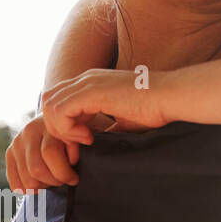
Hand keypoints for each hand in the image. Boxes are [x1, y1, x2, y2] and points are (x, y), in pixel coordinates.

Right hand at [5, 115, 77, 191]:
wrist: (56, 118)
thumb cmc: (72, 131)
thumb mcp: (78, 133)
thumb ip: (74, 144)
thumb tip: (72, 160)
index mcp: (48, 125)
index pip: (50, 153)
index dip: (63, 171)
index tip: (74, 179)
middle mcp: (29, 132)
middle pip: (36, 169)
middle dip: (54, 181)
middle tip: (64, 181)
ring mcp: (17, 142)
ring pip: (26, 178)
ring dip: (42, 186)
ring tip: (53, 181)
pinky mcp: (10, 152)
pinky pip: (14, 180)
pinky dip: (26, 189)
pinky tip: (39, 186)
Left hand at [41, 68, 171, 146]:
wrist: (171, 97)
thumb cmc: (155, 109)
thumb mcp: (123, 120)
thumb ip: (105, 126)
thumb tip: (96, 143)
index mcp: (93, 82)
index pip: (59, 99)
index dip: (64, 123)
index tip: (85, 139)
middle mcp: (87, 78)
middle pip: (49, 100)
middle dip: (57, 125)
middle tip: (79, 141)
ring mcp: (88, 82)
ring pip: (49, 105)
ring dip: (61, 128)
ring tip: (84, 139)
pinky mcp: (92, 91)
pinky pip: (61, 111)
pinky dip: (68, 129)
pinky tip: (89, 137)